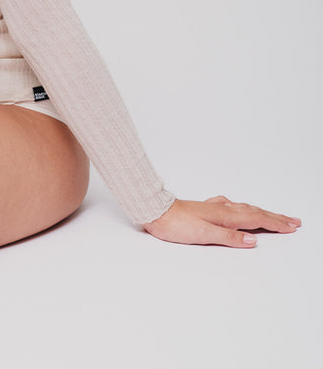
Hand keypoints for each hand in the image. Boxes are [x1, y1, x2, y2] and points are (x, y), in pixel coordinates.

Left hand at [143, 195, 301, 247]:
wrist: (155, 211)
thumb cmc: (176, 223)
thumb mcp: (204, 234)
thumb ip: (229, 237)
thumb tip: (253, 240)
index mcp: (225, 215)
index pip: (256, 219)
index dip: (275, 223)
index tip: (292, 226)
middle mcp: (222, 209)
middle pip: (254, 211)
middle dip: (274, 217)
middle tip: (293, 220)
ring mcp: (214, 208)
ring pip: (244, 208)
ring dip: (261, 211)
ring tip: (274, 215)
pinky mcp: (205, 209)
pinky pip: (231, 207)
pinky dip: (242, 209)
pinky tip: (237, 207)